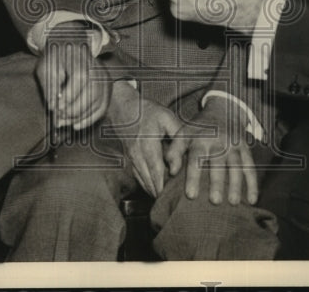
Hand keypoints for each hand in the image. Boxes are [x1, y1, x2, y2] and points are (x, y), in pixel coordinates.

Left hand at [35, 28, 111, 130]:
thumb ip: (49, 85)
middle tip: (59, 120)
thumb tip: (53, 107)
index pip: (79, 80)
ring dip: (81, 117)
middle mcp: (97, 68)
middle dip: (74, 111)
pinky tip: (77, 125)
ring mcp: (104, 77)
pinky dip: (91, 118)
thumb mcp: (46, 67)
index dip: (68, 98)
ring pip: (99, 102)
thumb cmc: (55, 58)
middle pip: (92, 93)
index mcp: (81, 59)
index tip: (55, 108)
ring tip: (65, 123)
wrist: (69, 45)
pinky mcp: (106, 85)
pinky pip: (103, 105)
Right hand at [106, 83, 183, 197]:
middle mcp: (137, 154)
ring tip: (166, 199)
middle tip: (174, 200)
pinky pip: (137, 176)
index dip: (164, 183)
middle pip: (149, 180)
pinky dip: (146, 185)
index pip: (156, 170)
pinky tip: (155, 190)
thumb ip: (178, 135)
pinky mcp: (129, 159)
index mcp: (148, 144)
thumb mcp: (167, 117)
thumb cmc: (148, 112)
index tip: (173, 194)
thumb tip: (184, 154)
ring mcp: (131, 157)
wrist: (124, 107)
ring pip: (142, 180)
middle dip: (161, 191)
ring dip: (153, 190)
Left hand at [166, 98, 257, 205]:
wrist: (222, 110)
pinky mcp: (245, 150)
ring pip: (237, 166)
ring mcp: (234, 146)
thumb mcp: (183, 133)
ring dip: (236, 185)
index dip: (193, 177)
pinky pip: (250, 167)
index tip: (191, 195)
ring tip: (233, 203)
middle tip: (215, 201)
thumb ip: (174, 151)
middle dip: (217, 182)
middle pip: (218, 163)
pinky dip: (252, 184)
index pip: (196, 158)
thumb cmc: (198, 129)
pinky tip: (251, 200)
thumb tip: (171, 172)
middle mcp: (219, 142)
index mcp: (201, 139)